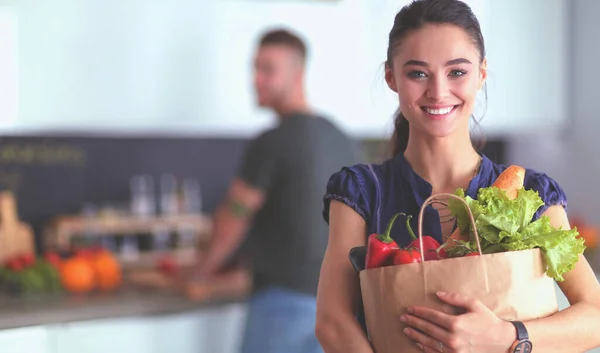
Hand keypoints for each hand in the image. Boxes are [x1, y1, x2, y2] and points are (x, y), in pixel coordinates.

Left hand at [400, 291, 514, 352]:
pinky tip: (418, 343)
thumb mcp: (473, 304)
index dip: (419, 312)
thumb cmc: (487, 320)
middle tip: (403, 318)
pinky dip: (425, 348)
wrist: (502, 342)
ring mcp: (453, 350)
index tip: (409, 309)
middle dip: (413, 323)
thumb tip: (438, 293)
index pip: (431, 316)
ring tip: (406, 330)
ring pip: (429, 342)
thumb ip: (454, 298)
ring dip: (416, 336)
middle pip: (427, 329)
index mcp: (456, 323)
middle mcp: (452, 338)